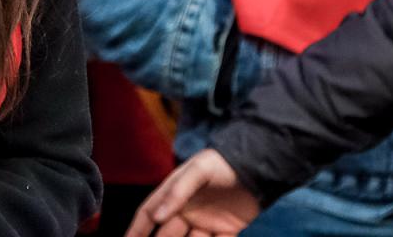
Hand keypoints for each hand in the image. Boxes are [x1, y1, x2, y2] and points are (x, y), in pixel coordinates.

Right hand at [124, 149, 260, 236]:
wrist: (256, 166)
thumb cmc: (221, 163)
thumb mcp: (198, 171)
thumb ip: (177, 192)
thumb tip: (157, 216)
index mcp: (174, 195)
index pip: (149, 215)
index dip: (137, 230)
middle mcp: (186, 211)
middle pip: (167, 234)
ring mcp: (206, 223)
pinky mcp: (227, 231)